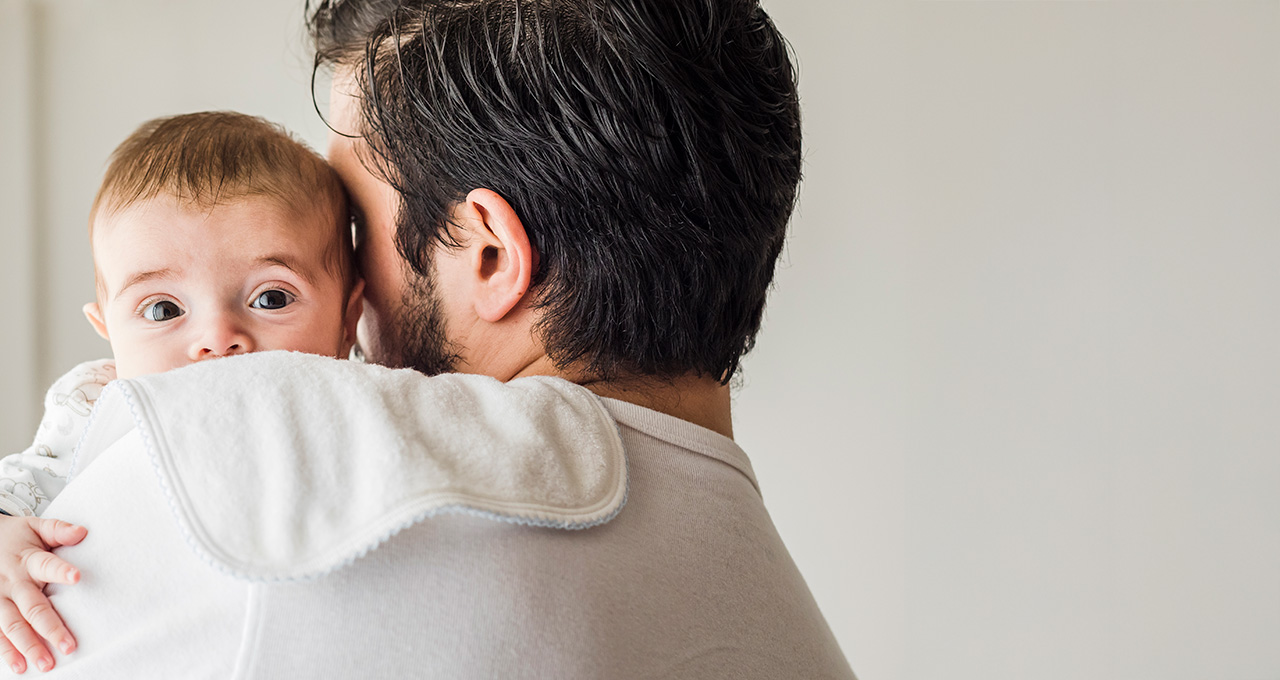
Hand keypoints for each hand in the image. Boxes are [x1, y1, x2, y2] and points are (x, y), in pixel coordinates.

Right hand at [0, 516, 85, 673]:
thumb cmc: (18, 537)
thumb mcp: (35, 527)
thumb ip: (58, 529)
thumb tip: (83, 531)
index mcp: (28, 560)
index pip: (46, 565)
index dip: (60, 570)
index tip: (77, 576)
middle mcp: (12, 582)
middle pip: (32, 607)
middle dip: (50, 627)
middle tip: (68, 646)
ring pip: (12, 626)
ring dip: (28, 646)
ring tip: (46, 664)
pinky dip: (6, 651)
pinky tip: (19, 666)